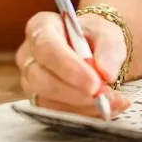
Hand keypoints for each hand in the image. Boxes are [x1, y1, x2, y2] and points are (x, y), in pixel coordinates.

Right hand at [15, 11, 131, 116]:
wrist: (92, 49)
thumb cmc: (94, 36)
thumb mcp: (107, 33)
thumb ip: (109, 49)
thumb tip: (106, 73)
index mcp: (40, 28)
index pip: (47, 48)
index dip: (69, 68)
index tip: (94, 83)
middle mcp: (28, 55)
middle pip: (41, 78)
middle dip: (75, 92)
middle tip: (104, 96)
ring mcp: (30, 80)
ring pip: (47, 100)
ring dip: (82, 106)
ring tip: (112, 102)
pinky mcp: (38, 100)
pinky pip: (56, 113)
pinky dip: (83, 114)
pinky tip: (105, 108)